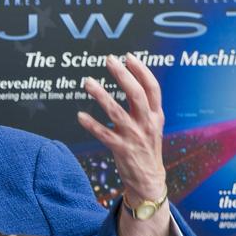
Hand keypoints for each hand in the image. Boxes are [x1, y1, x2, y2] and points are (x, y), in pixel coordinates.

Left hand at [77, 54, 169, 235]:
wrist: (149, 179)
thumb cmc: (147, 147)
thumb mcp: (153, 124)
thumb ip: (146, 105)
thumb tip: (134, 79)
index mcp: (156, 115)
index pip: (152, 88)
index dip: (141, 71)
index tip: (128, 56)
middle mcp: (147, 123)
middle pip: (136, 94)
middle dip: (122, 75)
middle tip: (108, 60)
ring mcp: (134, 136)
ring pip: (116, 112)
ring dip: (100, 95)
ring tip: (87, 81)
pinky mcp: (121, 149)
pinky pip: (103, 134)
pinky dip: (91, 124)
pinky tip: (79, 115)